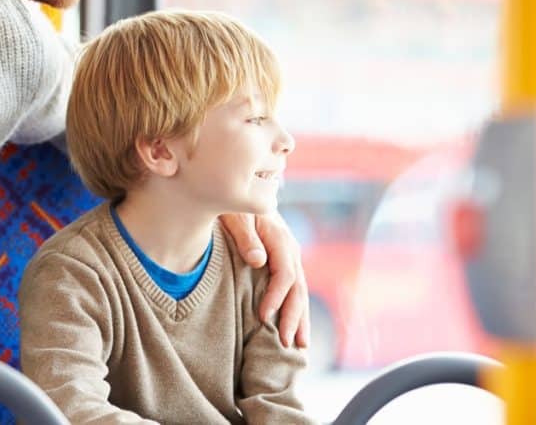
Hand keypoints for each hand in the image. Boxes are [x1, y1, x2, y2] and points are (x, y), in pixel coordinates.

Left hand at [219, 212, 309, 347]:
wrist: (242, 190)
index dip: (276, 297)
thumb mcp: (237, 215)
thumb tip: (258, 261)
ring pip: (300, 291)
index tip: (264, 316)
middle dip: (294, 316)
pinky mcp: (284, 262)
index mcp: (279, 237)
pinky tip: (296, 328)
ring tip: (300, 345)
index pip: (284, 274)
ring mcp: (290, 256)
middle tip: (287, 342)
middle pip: (297, 287)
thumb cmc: (235, 203)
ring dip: (300, 318)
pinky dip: (296, 310)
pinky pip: (294, 289)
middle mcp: (290, 249)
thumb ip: (246, 237)